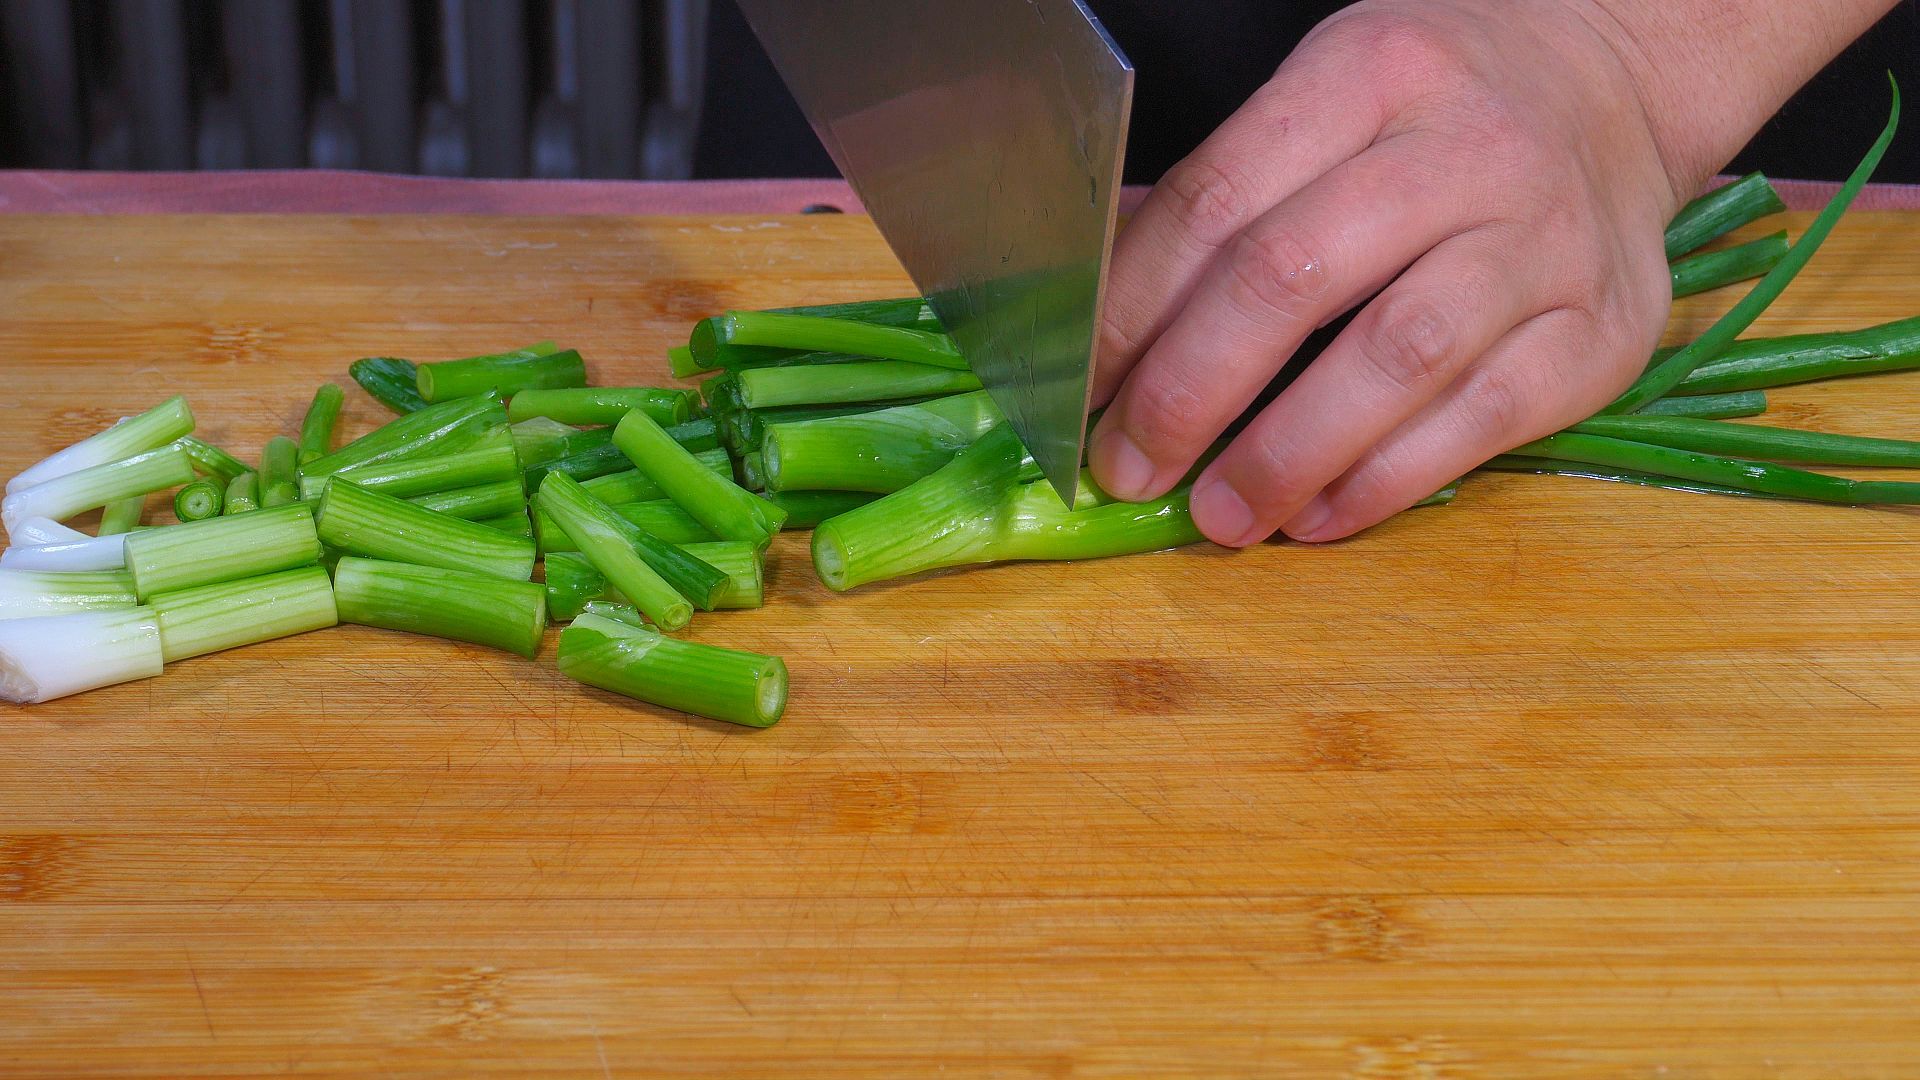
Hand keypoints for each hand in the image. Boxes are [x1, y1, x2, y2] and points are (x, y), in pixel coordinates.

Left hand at [1086, 0, 1882, 544]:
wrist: (1611, 87)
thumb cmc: (1432, 113)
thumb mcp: (1327, 104)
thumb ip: (1221, 200)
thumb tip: (1097, 321)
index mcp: (1366, 72)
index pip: (1216, 202)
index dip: (1131, 313)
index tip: (1081, 395)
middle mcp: (1463, 147)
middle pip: (1291, 277)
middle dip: (1187, 392)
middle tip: (1128, 471)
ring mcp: (1544, 240)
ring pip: (1394, 356)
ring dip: (1285, 453)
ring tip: (1219, 515)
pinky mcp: (1600, 331)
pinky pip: (1481, 420)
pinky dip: (1384, 481)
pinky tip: (1319, 515)